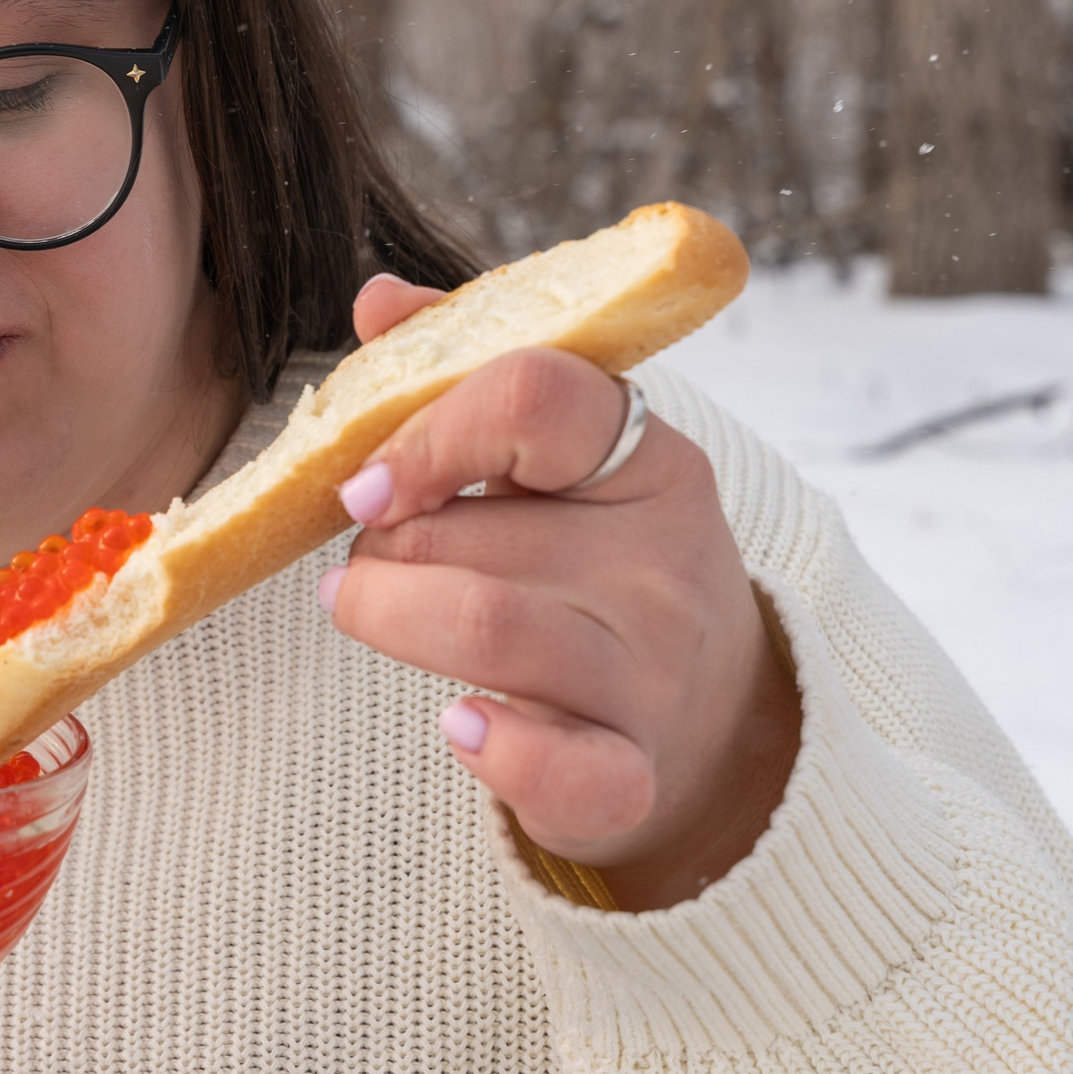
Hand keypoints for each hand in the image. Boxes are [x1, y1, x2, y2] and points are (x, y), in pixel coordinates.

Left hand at [317, 276, 800, 910]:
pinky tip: (459, 722)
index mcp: (646, 458)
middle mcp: (664, 558)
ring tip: (362, 608)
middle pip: (473, 530)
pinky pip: (561, 767)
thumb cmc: (599, 563)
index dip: (427, 431)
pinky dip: (495, 746)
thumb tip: (381, 302)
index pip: (536, 396)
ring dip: (388, 617)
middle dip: (384, 546)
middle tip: (370, 560)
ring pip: (486, 627)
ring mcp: (655, 669)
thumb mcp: (561, 461)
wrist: (710, 719)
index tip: (365, 482)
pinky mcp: (636, 771)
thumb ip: (470, 375)